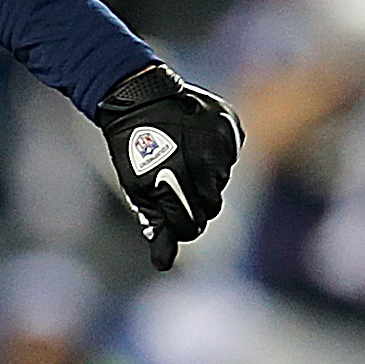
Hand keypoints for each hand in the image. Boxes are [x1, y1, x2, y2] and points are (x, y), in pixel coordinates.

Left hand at [97, 63, 241, 271]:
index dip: (182, 224)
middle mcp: (205, 163)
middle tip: (177, 185)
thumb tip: (163, 265)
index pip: (194, 224)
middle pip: (212, 204)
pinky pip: (231, 152)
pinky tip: (196, 142)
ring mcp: (220, 142)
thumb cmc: (133, 149)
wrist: (139, 98)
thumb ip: (157, 227)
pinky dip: (216, 152)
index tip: (174, 216)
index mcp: (179, 183)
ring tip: (183, 158)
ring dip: (206, 175)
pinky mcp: (230, 124)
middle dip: (195, 201)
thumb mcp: (139, 190)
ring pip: (223, 178)